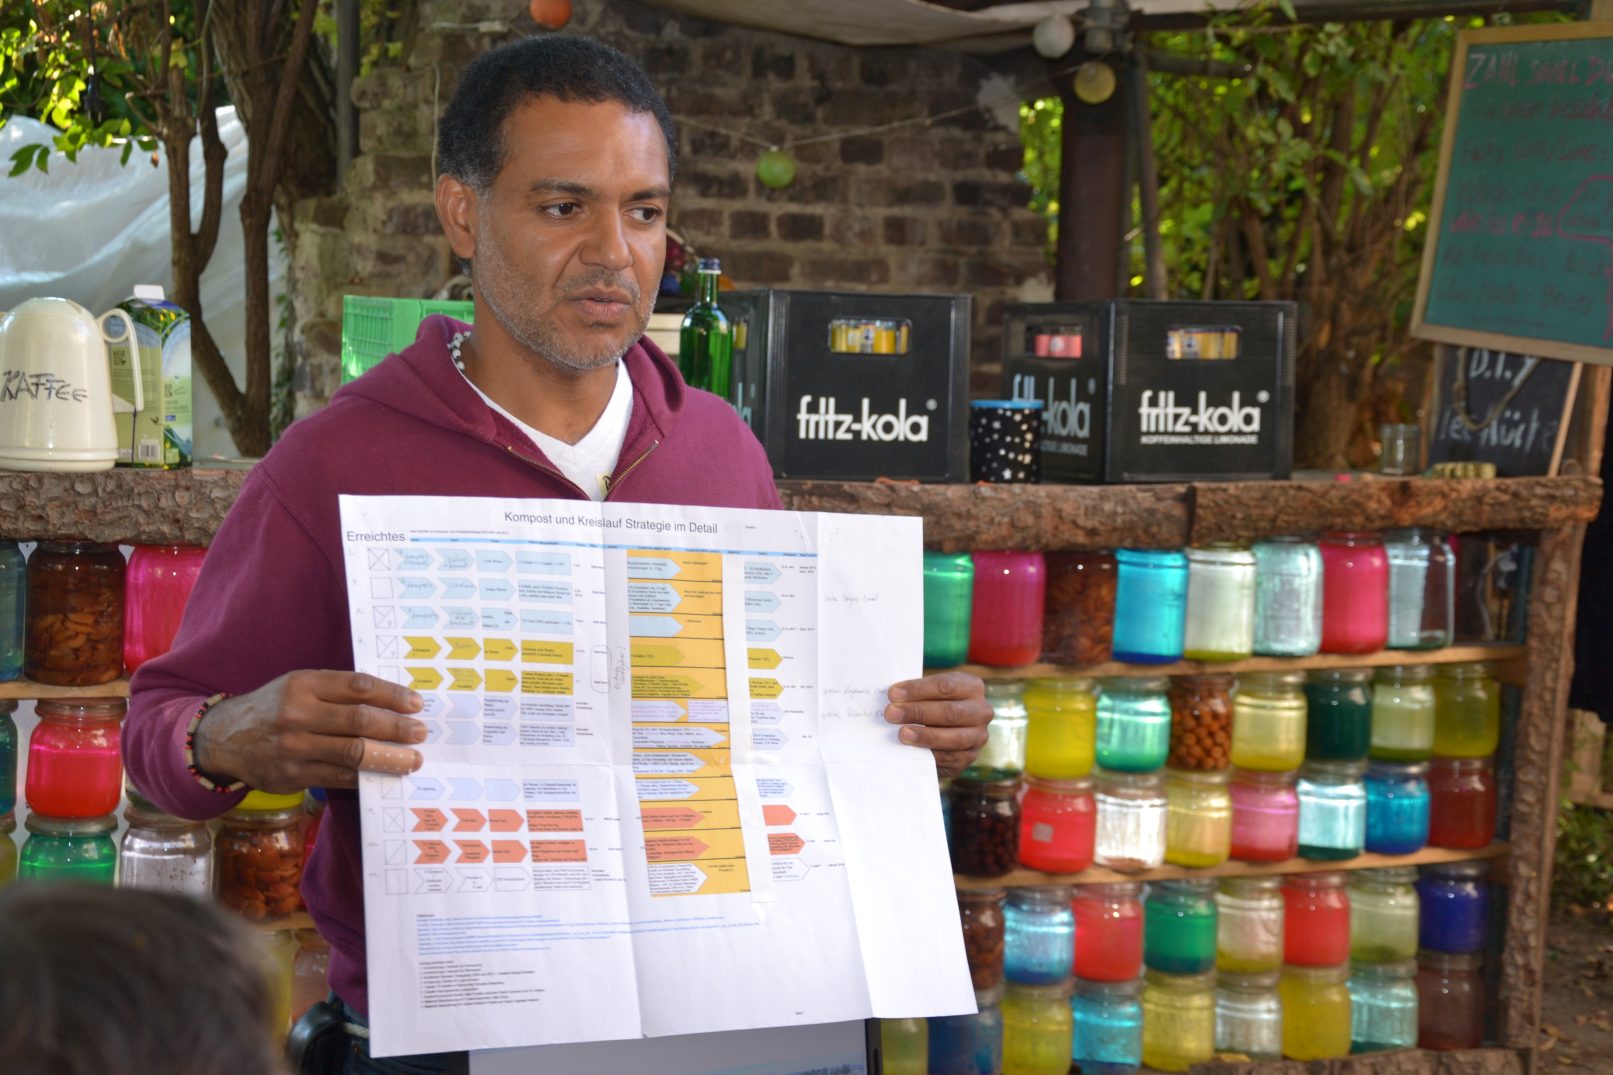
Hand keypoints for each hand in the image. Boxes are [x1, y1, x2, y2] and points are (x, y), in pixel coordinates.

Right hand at [192, 671, 427, 791]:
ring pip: (353, 752)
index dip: (392, 695)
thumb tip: (392, 701)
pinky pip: (339, 777)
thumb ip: (338, 691)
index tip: (415, 703)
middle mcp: (297, 714)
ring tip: (412, 758)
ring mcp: (294, 747)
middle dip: (397, 727)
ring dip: (389, 756)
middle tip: (420, 732)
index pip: (358, 686)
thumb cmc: (274, 708)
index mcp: (303, 684)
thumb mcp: (299, 686)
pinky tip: (384, 773)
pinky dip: (366, 776)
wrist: (225, 739)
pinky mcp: (292, 775)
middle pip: (360, 720)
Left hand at [884, 671, 992, 777]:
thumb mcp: (932, 691)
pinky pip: (951, 758)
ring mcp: (978, 736)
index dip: (918, 690)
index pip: (946, 686)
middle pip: (950, 712)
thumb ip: (917, 693)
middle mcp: (981, 711)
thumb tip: (893, 698)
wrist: (947, 728)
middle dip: (918, 712)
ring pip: (954, 737)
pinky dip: (932, 755)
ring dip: (925, 736)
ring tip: (902, 733)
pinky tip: (913, 751)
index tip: (893, 694)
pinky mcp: (970, 757)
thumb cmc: (934, 703)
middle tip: (892, 714)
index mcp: (972, 687)